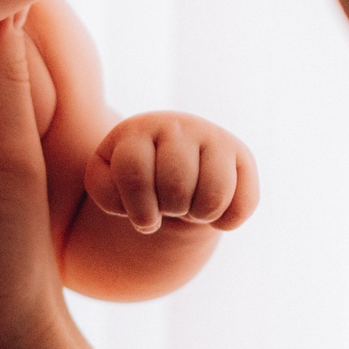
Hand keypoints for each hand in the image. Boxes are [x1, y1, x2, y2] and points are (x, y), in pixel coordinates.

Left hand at [85, 113, 258, 235]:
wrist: (170, 165)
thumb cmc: (136, 177)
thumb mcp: (108, 181)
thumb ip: (105, 190)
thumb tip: (144, 208)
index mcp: (137, 131)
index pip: (134, 173)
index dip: (138, 209)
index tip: (143, 215)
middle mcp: (177, 126)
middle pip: (176, 187)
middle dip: (170, 210)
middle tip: (169, 206)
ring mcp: (213, 137)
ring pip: (212, 197)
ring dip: (199, 215)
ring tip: (191, 206)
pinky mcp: (242, 155)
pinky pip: (243, 204)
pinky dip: (226, 222)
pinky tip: (215, 212)